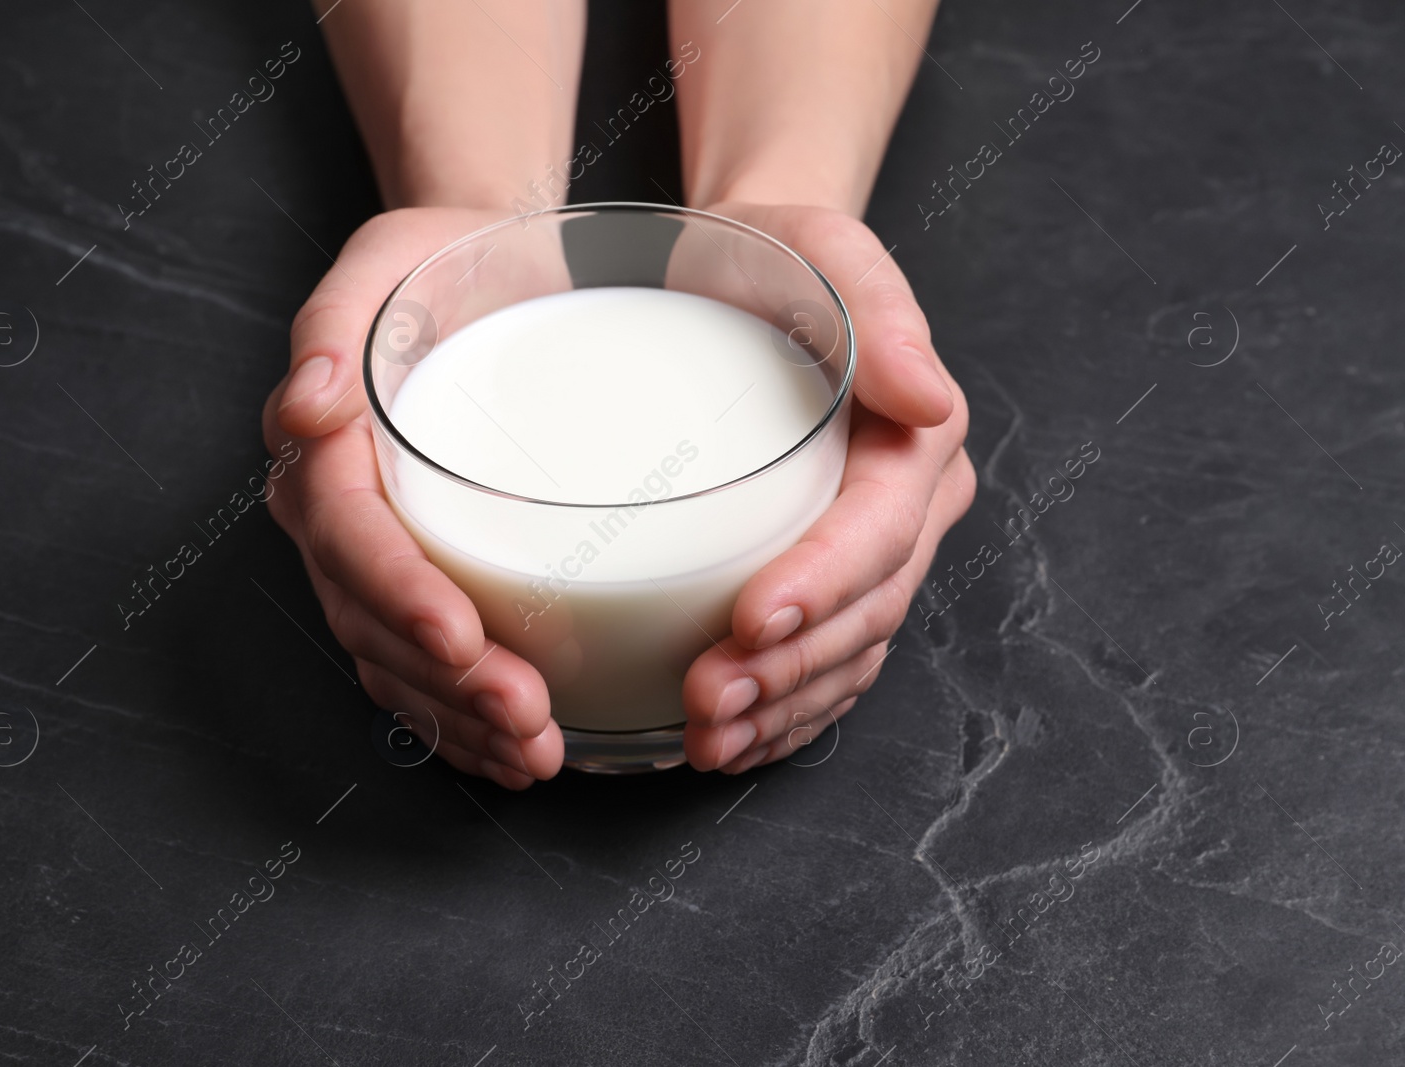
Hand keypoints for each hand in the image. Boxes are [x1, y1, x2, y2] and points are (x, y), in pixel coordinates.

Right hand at [265, 207, 565, 788]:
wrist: (479, 279)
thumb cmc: (436, 266)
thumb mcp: (386, 260)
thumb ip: (332, 325)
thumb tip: (307, 407)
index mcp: (320, 451)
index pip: (348, 535)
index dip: (399, 592)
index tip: (461, 637)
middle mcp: (335, 519)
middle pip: (371, 618)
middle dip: (444, 683)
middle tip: (526, 720)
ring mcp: (373, 559)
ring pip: (394, 661)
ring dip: (459, 720)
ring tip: (535, 755)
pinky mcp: (417, 580)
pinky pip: (420, 667)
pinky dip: (462, 717)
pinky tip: (513, 749)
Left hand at [678, 202, 974, 772]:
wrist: (743, 280)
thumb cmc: (776, 260)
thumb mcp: (823, 251)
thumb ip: (879, 313)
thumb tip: (929, 399)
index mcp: (915, 442)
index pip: (879, 530)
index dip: (824, 583)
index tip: (753, 618)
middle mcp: (907, 510)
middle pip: (866, 612)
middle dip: (791, 667)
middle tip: (708, 699)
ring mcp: (870, 555)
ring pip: (847, 656)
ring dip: (781, 709)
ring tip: (707, 737)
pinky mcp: (825, 581)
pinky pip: (823, 667)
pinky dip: (781, 712)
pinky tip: (732, 739)